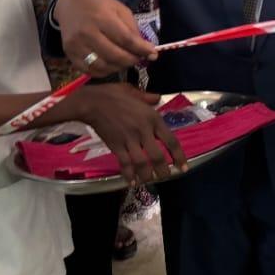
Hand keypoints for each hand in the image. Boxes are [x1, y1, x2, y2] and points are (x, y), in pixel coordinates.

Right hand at [54, 0, 156, 75]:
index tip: (154, 54)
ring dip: (119, 67)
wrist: (71, 2)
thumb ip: (132, 30)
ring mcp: (75, 46)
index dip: (142, 49)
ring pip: (103, 66)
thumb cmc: (99, 5)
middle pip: (115, 55)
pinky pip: (89, 70)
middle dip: (132, 60)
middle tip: (140, 58)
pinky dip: (104, 71)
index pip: (126, 40)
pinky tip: (112, 64)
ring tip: (126, 61)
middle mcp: (87, 33)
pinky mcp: (69, 54)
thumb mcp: (120, 10)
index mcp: (102, 19)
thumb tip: (146, 49)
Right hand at [61, 83, 187, 185]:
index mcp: (153, 118)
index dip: (179, 156)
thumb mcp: (135, 92)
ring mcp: (129, 140)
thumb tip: (158, 98)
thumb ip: (149, 98)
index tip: (183, 167)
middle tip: (166, 177)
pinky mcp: (115, 146)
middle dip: (164, 171)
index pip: (171, 141)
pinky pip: (125, 163)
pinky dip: (129, 174)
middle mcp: (144, 131)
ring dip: (147, 175)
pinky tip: (132, 182)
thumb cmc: (114, 94)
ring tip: (150, 181)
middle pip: (158, 156)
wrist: (92, 102)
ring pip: (142, 163)